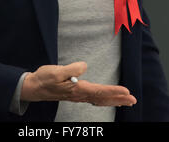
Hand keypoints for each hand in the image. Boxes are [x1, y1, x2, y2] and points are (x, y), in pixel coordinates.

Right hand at [21, 61, 136, 106]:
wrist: (34, 87)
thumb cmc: (45, 78)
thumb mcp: (56, 71)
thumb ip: (71, 69)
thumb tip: (85, 66)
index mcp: (77, 89)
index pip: (99, 91)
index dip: (114, 91)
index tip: (127, 92)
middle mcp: (79, 95)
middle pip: (103, 98)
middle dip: (119, 99)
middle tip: (133, 100)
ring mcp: (78, 96)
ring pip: (99, 100)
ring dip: (113, 100)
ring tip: (126, 101)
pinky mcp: (75, 94)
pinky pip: (94, 99)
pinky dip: (104, 100)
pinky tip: (107, 100)